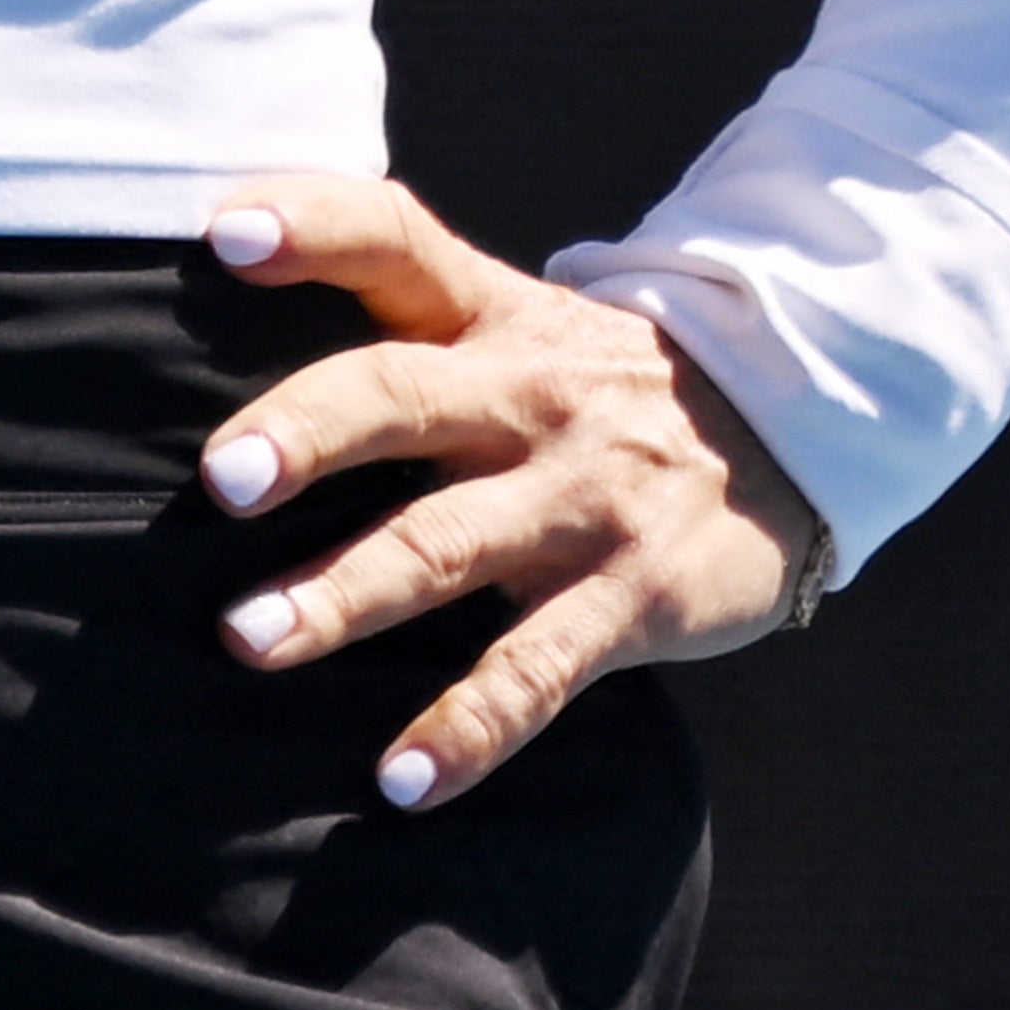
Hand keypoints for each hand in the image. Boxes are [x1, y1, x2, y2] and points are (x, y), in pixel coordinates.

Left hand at [194, 172, 821, 808]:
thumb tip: (229, 271)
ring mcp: (581, 499)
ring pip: (446, 543)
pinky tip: (401, 782)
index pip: (399, 239)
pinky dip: (467, 729)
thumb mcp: (515, 319)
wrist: (789, 434)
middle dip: (308, 434)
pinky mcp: (632, 598)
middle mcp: (529, 395)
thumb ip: (403, 301)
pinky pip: (535, 670)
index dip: (315, 227)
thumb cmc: (592, 384)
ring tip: (250, 640)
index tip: (226, 234)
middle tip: (220, 481)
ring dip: (347, 594)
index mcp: (490, 316)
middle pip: (401, 393)